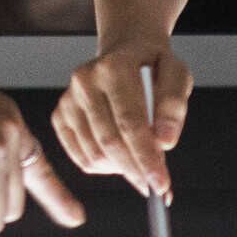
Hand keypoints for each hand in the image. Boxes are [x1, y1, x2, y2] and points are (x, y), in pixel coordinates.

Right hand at [52, 46, 190, 202]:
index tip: (160, 184)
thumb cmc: (154, 66)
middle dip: (135, 170)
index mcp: (113, 67)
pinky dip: (105, 167)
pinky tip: (120, 156)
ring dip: (122, 169)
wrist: (126, 50)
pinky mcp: (60, 116)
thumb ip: (174, 105)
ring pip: (94, 155)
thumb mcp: (177, 74)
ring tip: (140, 160)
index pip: (129, 122)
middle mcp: (84, 82)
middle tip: (155, 185)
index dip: (146, 156)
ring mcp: (68, 100)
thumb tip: (165, 141)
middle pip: (109, 142)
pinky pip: (81, 158)